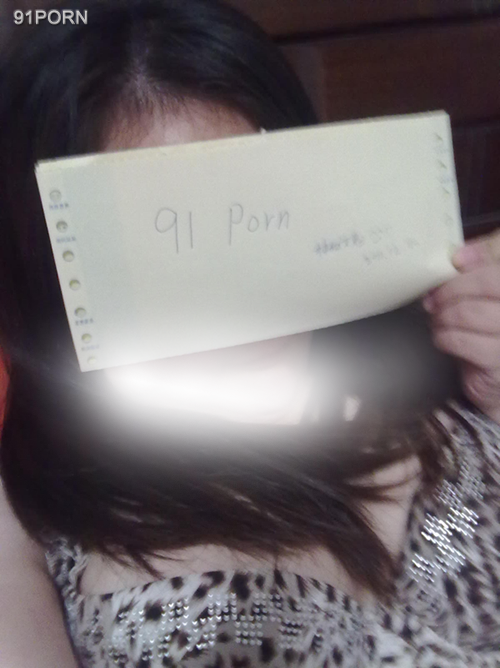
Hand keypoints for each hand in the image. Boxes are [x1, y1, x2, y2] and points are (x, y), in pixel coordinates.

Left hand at [423, 229, 499, 423]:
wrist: (499, 385)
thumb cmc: (492, 337)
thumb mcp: (487, 300)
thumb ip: (479, 272)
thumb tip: (460, 253)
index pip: (497, 266)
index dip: (473, 262)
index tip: (452, 265)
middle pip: (488, 283)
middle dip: (451, 289)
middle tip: (434, 299)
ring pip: (470, 312)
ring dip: (444, 316)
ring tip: (439, 321)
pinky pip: (463, 341)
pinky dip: (445, 337)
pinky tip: (443, 338)